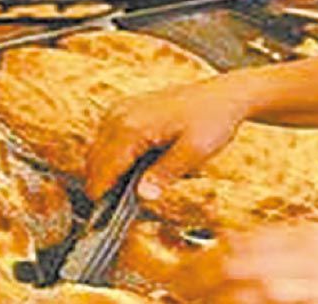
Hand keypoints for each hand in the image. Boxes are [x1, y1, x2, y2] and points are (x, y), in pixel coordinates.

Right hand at [84, 76, 258, 200]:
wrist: (223, 95)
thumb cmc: (212, 120)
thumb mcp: (194, 151)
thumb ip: (165, 173)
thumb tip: (142, 196)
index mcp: (132, 127)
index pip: (103, 169)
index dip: (102, 196)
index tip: (103, 221)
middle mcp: (119, 115)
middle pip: (94, 161)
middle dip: (102, 186)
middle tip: (117, 212)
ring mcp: (121, 110)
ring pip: (98, 151)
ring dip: (107, 172)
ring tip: (126, 193)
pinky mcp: (126, 109)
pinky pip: (108, 139)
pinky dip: (114, 158)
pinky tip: (134, 171)